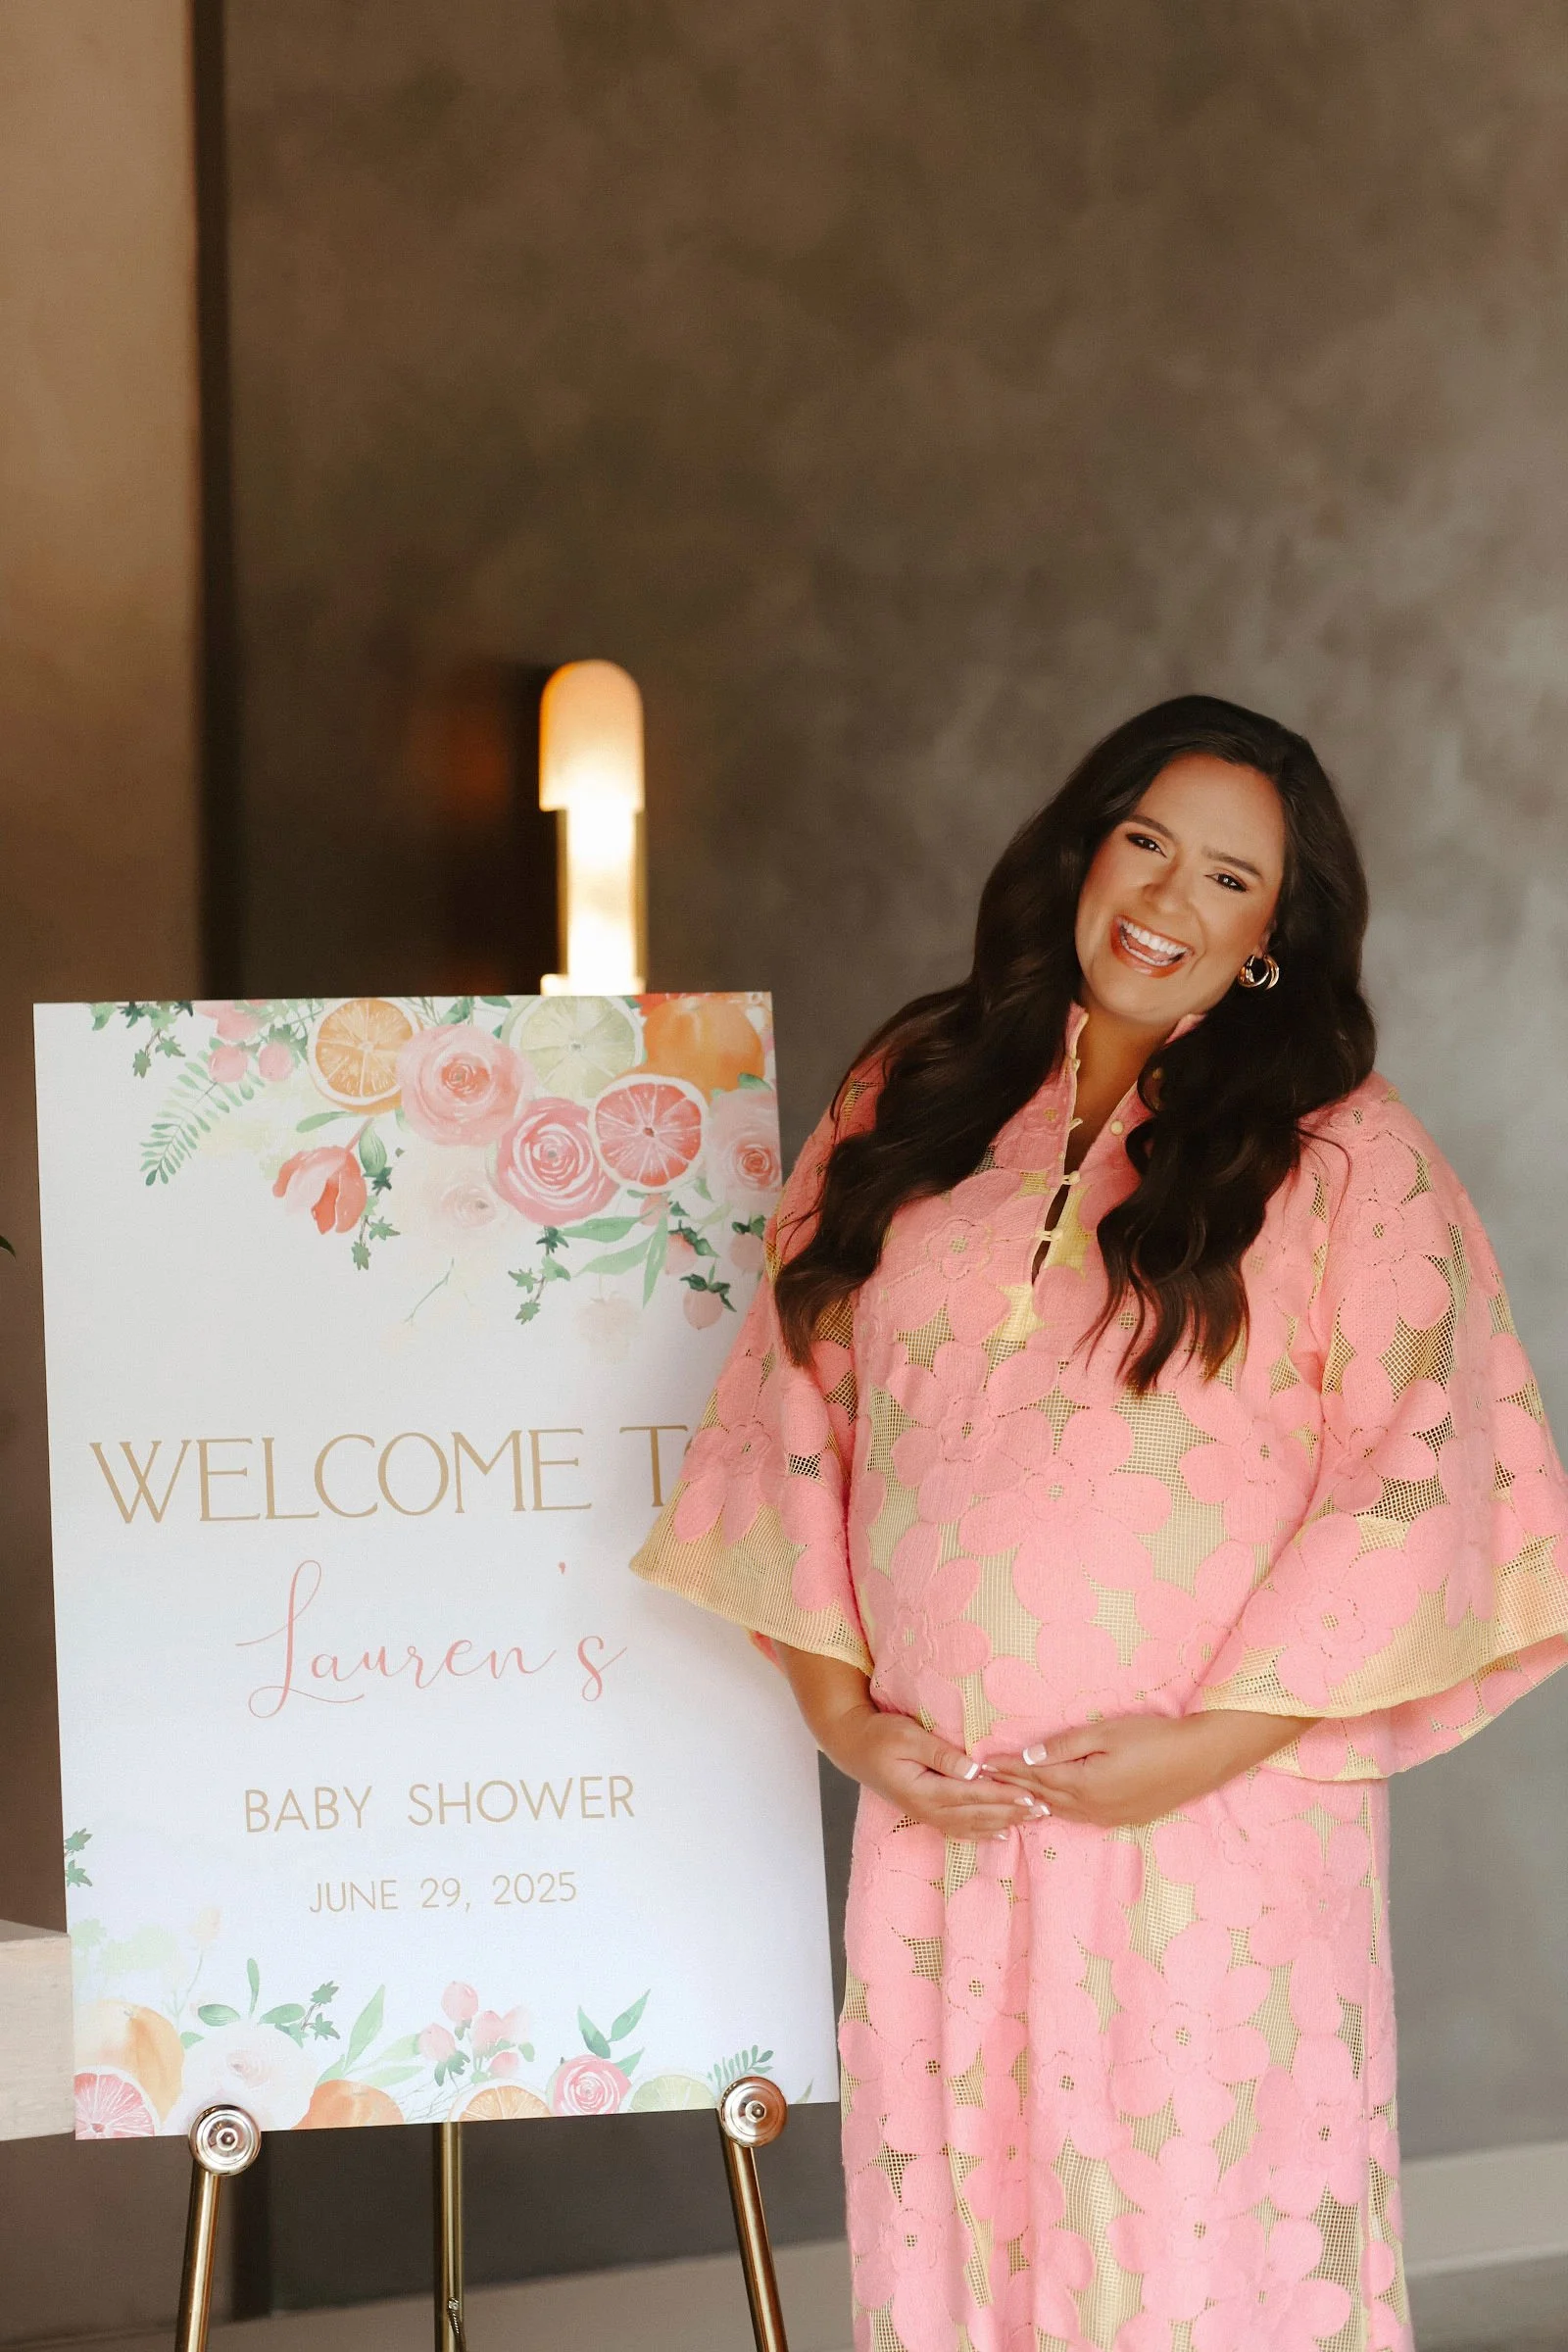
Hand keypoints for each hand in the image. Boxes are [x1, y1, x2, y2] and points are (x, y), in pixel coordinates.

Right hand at [832, 1702, 1043, 1839]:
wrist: (852, 1748)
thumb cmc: (879, 1736)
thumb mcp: (908, 1736)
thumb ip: (941, 1754)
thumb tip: (973, 1768)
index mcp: (924, 1791)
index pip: (973, 1795)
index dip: (1003, 1795)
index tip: (1030, 1793)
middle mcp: (927, 1809)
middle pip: (977, 1814)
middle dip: (1011, 1812)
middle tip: (1043, 1809)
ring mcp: (925, 1814)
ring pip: (971, 1825)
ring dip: (1003, 1823)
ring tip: (1031, 1820)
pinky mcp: (925, 1812)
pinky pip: (958, 1828)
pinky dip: (981, 1833)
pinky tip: (999, 1834)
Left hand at [982, 1708, 1305, 1828]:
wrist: (1200, 1760)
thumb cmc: (1154, 1738)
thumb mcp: (1106, 1734)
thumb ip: (1065, 1746)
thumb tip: (1028, 1757)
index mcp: (1083, 1785)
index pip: (1033, 1778)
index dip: (1005, 1770)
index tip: (979, 1764)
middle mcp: (1091, 1808)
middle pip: (1042, 1798)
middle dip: (1012, 1788)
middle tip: (984, 1781)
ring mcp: (1108, 1817)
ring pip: (1060, 1811)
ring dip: (1034, 1802)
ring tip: (1008, 1795)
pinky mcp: (1123, 1818)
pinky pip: (1079, 1816)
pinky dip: (1058, 1809)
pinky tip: (1052, 1805)